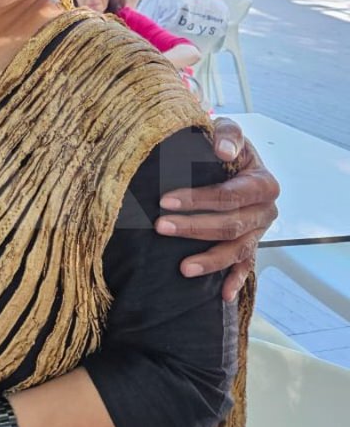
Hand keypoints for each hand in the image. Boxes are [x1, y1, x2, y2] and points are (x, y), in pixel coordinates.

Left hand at [156, 119, 278, 301]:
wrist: (233, 158)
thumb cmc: (225, 144)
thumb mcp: (228, 130)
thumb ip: (227, 134)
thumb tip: (222, 150)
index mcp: (263, 184)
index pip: (229, 195)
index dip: (198, 199)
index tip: (166, 201)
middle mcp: (265, 211)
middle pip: (230, 225)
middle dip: (194, 227)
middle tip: (161, 227)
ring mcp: (259, 232)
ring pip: (236, 250)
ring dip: (210, 260)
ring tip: (183, 268)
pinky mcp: (251, 245)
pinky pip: (246, 267)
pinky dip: (236, 281)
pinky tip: (223, 296)